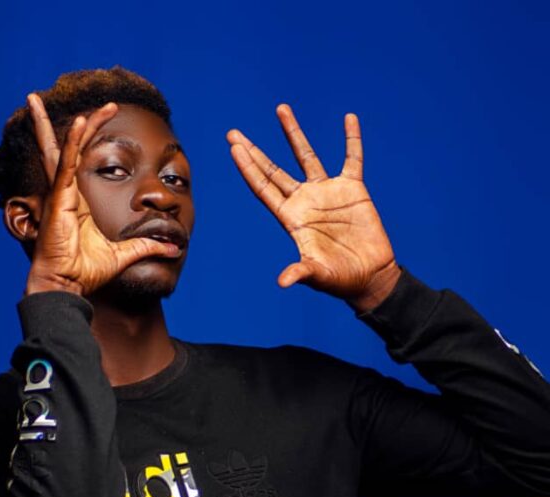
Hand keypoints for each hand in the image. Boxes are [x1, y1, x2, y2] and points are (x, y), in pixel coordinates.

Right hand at [25, 94, 181, 296]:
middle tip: (104, 102)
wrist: (66, 285)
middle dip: (87, 122)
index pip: (86, 160)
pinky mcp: (59, 200)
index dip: (96, 139)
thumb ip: (147, 247)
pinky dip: (73, 143)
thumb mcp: (125, 255)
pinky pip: (67, 165)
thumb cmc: (86, 272)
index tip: (111, 119)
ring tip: (74, 102)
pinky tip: (81, 122)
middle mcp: (68, 192)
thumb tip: (173, 248)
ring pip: (66, 149)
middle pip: (73, 148)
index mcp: (79, 201)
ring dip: (76, 124)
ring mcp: (61, 194)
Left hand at [226, 107, 400, 310]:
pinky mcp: (353, 189)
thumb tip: (283, 282)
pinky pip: (353, 158)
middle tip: (233, 133)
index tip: (234, 149)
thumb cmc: (341, 280)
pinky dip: (352, 139)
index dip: (249, 169)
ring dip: (293, 133)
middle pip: (274, 170)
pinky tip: (349, 118)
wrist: (370, 277)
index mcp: (292, 219)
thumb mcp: (319, 275)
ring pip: (306, 156)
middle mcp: (305, 201)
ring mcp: (327, 193)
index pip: (264, 189)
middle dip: (254, 151)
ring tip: (280, 108)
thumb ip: (301, 272)